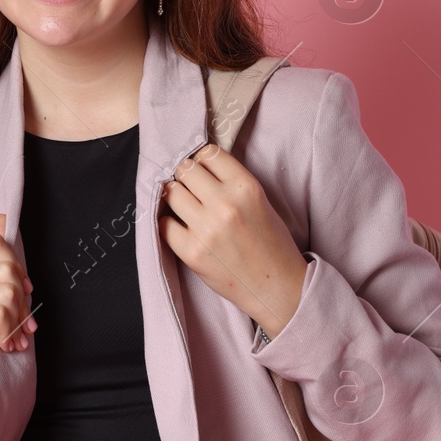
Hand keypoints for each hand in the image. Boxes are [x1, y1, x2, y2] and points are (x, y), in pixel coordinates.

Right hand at [0, 214, 37, 384]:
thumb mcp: (2, 297)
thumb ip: (0, 261)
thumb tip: (1, 218)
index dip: (18, 266)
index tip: (23, 292)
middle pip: (6, 269)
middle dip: (23, 301)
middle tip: (22, 325)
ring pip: (6, 292)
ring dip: (18, 320)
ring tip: (13, 337)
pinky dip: (9, 331)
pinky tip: (5, 344)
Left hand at [157, 143, 307, 339]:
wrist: (277, 287)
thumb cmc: (271, 244)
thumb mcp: (260, 201)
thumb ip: (231, 182)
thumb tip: (197, 166)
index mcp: (246, 187)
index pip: (208, 153)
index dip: (202, 160)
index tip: (201, 171)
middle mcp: (225, 204)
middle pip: (185, 170)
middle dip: (186, 177)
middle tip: (191, 190)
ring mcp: (207, 228)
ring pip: (172, 193)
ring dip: (175, 197)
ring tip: (186, 208)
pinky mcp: (192, 252)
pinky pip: (164, 224)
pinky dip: (168, 223)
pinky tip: (180, 228)